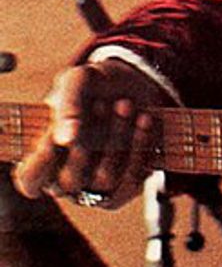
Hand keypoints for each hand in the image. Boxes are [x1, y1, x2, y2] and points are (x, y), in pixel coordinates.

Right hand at [14, 59, 170, 209]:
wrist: (131, 84)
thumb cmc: (93, 85)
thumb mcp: (77, 80)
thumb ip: (67, 104)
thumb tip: (66, 138)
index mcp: (44, 159)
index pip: (30, 179)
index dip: (41, 161)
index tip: (55, 132)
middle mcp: (66, 178)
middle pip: (70, 181)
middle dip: (87, 143)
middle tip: (100, 104)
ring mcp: (96, 186)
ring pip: (104, 179)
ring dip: (118, 137)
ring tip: (125, 103)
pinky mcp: (125, 186)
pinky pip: (132, 179)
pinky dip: (140, 146)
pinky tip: (145, 119)